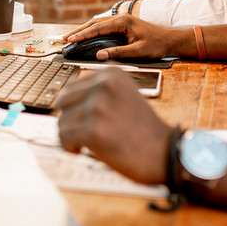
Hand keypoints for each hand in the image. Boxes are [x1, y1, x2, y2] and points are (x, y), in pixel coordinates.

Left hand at [57, 67, 171, 183]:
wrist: (164, 152)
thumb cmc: (143, 129)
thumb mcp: (123, 96)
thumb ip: (98, 92)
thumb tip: (66, 100)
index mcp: (111, 74)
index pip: (72, 86)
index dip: (74, 107)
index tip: (83, 119)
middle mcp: (103, 85)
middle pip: (63, 101)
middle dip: (70, 119)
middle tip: (82, 132)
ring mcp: (97, 106)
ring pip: (62, 121)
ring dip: (71, 136)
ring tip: (86, 143)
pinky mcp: (93, 129)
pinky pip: (64, 137)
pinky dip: (69, 147)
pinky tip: (82, 150)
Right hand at [62, 14, 194, 59]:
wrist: (171, 40)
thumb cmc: (157, 45)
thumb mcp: (138, 51)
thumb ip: (118, 53)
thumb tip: (99, 55)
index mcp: (123, 21)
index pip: (98, 28)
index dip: (82, 34)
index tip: (71, 40)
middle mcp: (121, 18)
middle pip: (94, 23)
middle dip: (79, 31)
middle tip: (65, 39)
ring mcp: (121, 21)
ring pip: (98, 24)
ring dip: (84, 30)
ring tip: (71, 37)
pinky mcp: (122, 25)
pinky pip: (103, 27)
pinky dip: (92, 31)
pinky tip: (85, 36)